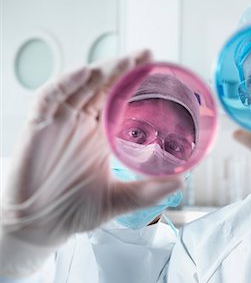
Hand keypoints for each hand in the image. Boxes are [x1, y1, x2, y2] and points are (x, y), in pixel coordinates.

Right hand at [1, 51, 181, 275]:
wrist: (40, 227)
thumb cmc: (75, 212)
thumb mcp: (119, 200)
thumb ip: (148, 192)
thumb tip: (181, 183)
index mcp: (102, 137)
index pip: (119, 101)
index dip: (135, 84)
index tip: (156, 70)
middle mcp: (83, 125)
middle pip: (103, 87)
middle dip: (123, 69)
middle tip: (145, 56)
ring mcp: (60, 124)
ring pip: (80, 87)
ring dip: (101, 71)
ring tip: (125, 62)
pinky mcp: (38, 128)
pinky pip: (49, 98)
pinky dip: (65, 84)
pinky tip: (86, 74)